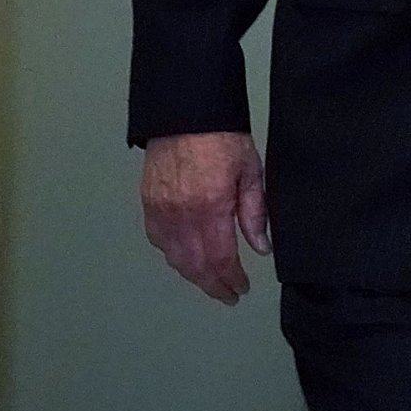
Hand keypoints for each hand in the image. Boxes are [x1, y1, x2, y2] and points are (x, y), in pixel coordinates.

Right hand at [140, 131, 270, 304]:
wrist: (186, 115)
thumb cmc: (223, 138)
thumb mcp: (251, 172)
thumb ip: (255, 213)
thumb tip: (261, 248)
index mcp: (210, 207)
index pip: (220, 259)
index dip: (231, 279)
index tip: (241, 289)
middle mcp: (181, 215)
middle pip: (194, 265)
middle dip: (212, 285)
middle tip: (228, 295)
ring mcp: (161, 211)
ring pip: (174, 258)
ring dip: (192, 275)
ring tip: (211, 282)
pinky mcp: (148, 205)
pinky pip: (159, 241)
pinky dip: (173, 255)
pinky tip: (186, 259)